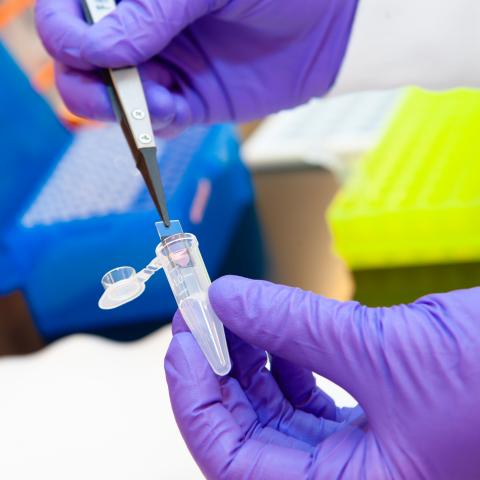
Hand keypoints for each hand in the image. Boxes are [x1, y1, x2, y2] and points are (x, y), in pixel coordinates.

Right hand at [35, 0, 357, 135]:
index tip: (91, 50)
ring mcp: (162, 68)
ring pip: (110, 101)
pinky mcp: (188, 102)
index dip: (66, 33)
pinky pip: (153, 123)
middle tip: (113, 85)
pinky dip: (152, 123)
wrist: (327, 23)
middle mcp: (139, 30)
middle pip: (79, 64)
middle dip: (86, 82)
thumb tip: (98, 50)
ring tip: (156, 98)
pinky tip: (174, 108)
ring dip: (120, 108)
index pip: (68, 12)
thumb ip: (152, 13)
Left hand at [165, 276, 479, 478]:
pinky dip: (283, 361)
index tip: (181, 336)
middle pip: (246, 434)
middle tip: (199, 314)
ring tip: (232, 312)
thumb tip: (227, 298)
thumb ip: (295, 324)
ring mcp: (361, 459)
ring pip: (273, 415)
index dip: (193, 396)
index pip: (229, 462)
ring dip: (246, 361)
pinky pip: (305, 400)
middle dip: (216, 371)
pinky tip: (274, 329)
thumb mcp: (387, 350)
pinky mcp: (375, 423)